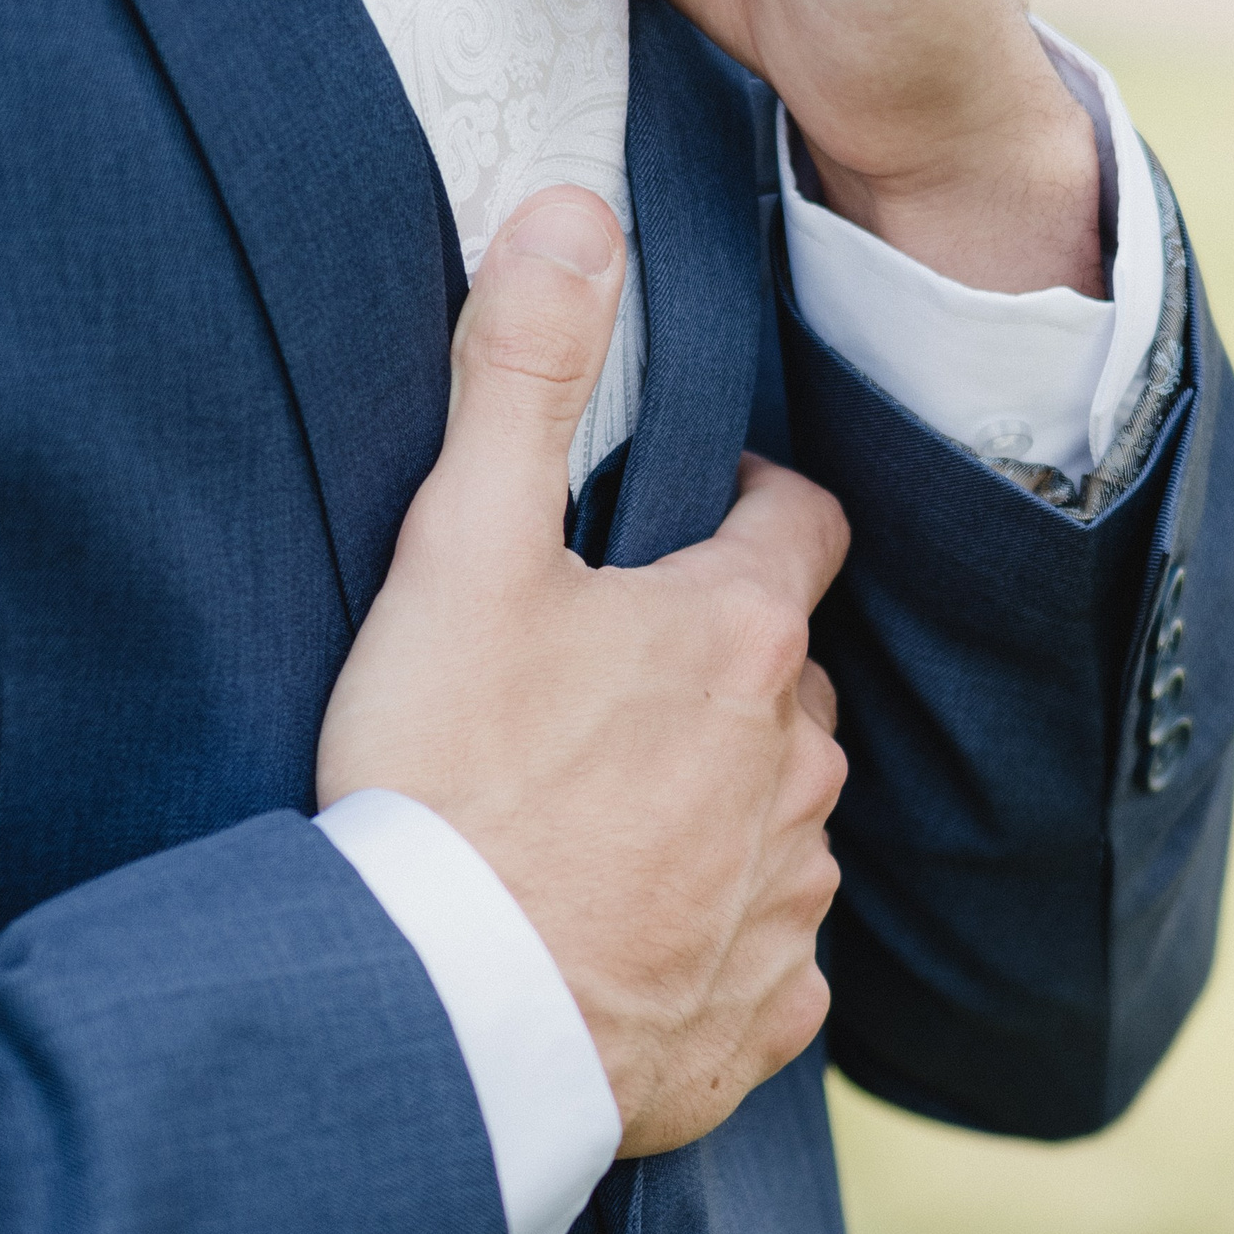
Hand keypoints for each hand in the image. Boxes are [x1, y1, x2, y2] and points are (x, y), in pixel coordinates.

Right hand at [315, 187, 849, 1159]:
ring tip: (602, 814)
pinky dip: (722, 934)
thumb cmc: (443, 779)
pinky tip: (629, 935)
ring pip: (787, 814)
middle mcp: (798, 765)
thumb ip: (519, 373)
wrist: (434, 1020)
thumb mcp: (461, 550)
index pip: (799, 525)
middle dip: (724, 665)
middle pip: (790, 678)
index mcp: (738, 639)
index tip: (684, 516)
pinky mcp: (764, 1019)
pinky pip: (773, 954)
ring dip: (726, 800)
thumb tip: (574, 213)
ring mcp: (789, 899)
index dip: (749, 508)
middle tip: (604, 680)